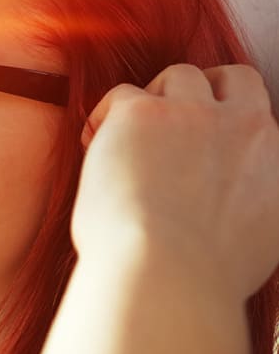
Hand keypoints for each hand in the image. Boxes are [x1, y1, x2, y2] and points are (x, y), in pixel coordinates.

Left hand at [73, 64, 278, 300]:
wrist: (167, 275)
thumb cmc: (199, 277)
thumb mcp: (257, 240)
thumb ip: (252, 204)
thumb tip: (229, 206)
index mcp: (277, 161)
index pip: (260, 116)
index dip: (229, 118)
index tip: (202, 139)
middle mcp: (248, 129)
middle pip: (234, 79)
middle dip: (202, 90)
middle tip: (165, 120)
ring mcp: (197, 115)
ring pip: (179, 76)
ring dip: (153, 100)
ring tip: (124, 140)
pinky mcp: (144, 113)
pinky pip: (123, 93)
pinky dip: (105, 116)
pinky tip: (94, 144)